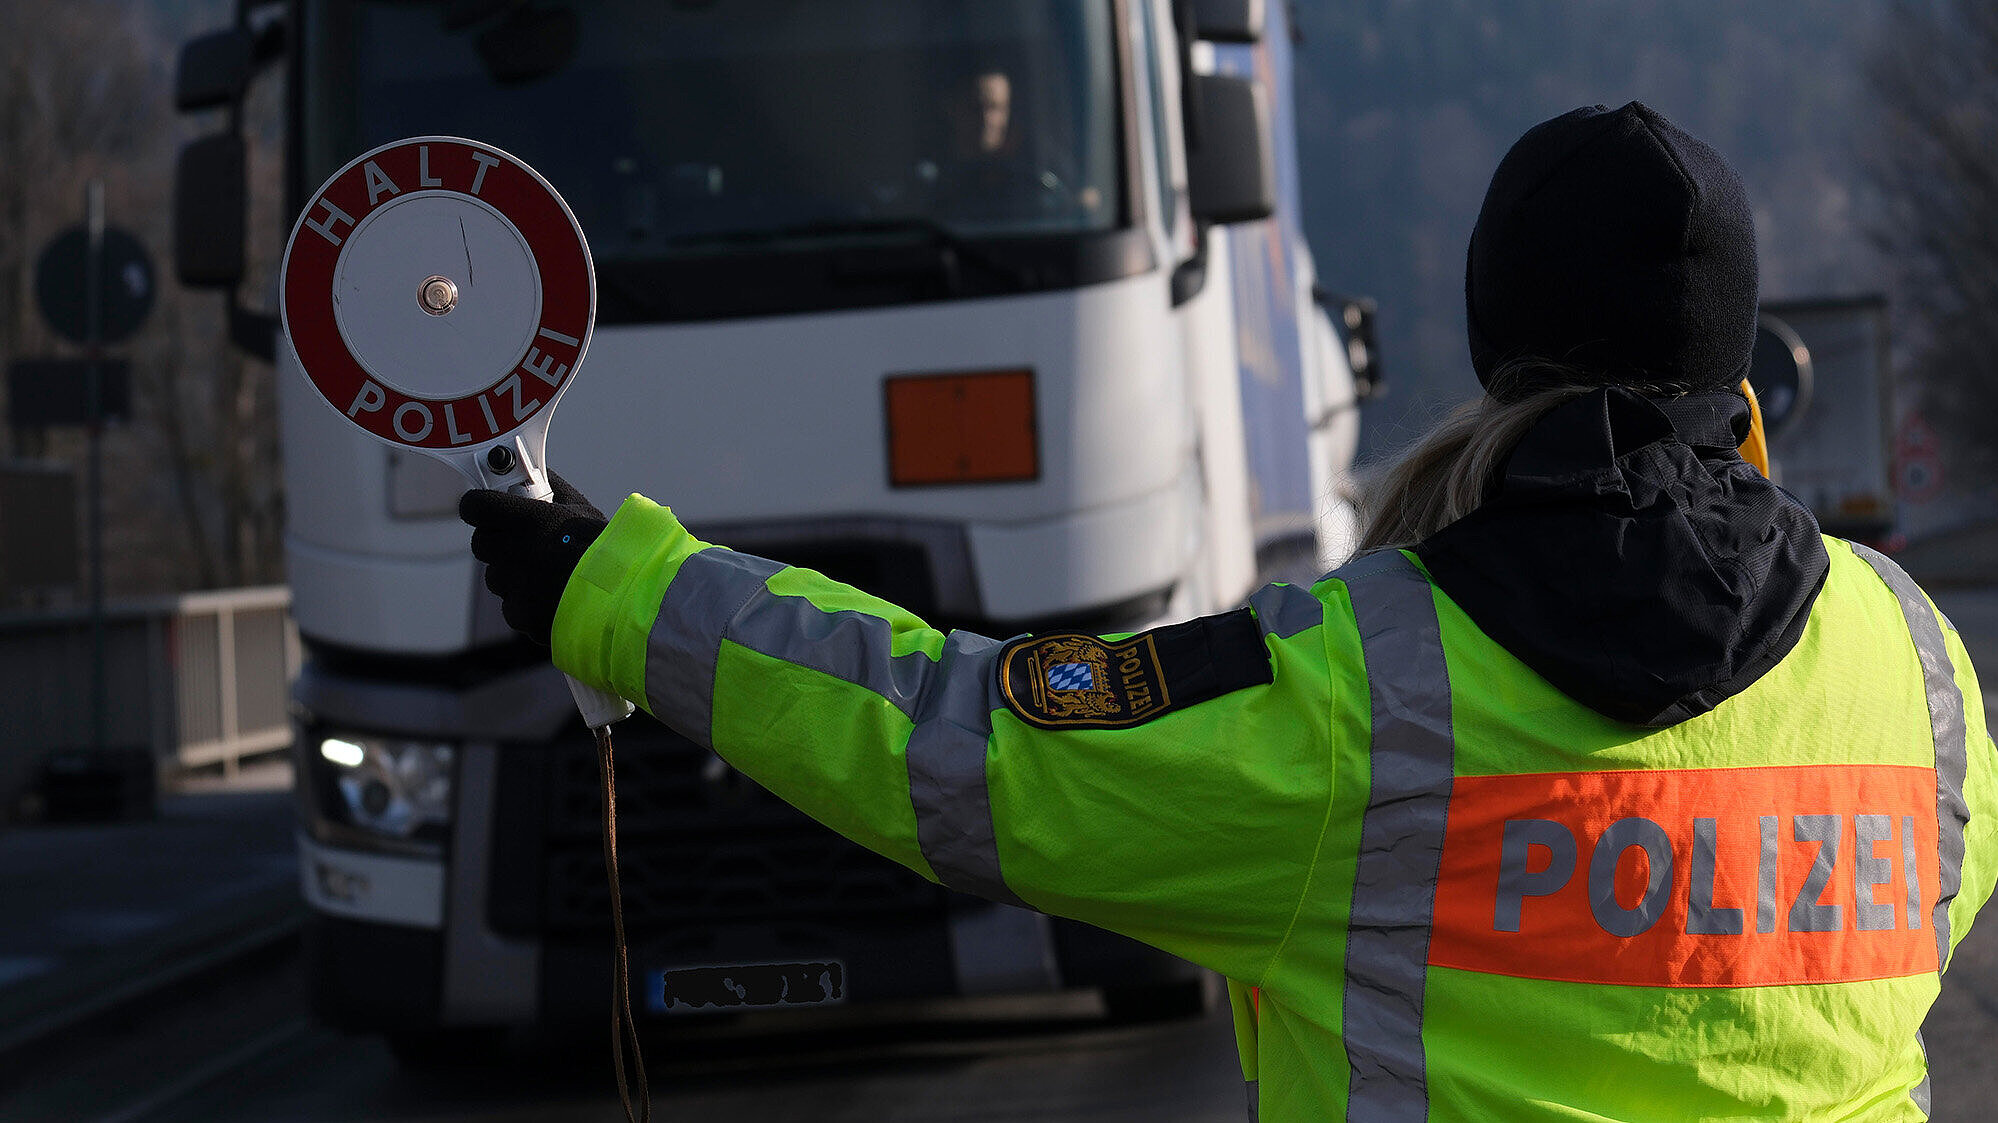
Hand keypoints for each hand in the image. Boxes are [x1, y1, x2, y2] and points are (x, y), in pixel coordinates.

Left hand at [460, 473, 606, 646]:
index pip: (476, 506)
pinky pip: (511, 605)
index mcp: (530, 520)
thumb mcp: (582, 510)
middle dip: (496, 542)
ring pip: (496, 577)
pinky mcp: (520, 616)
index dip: (478, 506)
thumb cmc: (609, 550)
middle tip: (520, 543)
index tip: (482, 508)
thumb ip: (552, 488)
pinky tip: (550, 598)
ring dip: (511, 575)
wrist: (627, 598)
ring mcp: (516, 587)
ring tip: (544, 575)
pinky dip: (525, 603)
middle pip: (481, 544)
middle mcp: (517, 552)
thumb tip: (536, 470)